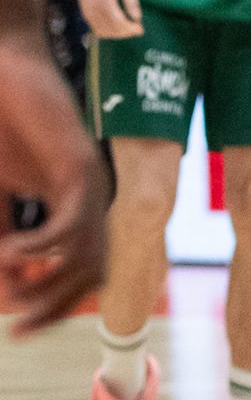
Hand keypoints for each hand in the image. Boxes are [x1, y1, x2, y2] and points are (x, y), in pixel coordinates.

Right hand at [0, 44, 108, 335]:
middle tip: (18, 325)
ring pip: (89, 256)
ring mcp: (90, 184)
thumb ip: (2, 236)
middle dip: (56, 307)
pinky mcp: (80, 166)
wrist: (9, 69)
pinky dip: (45, 247)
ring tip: (13, 292)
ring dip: (51, 284)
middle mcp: (90, 201)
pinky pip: (73, 222)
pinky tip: (12, 251)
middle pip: (93, 274)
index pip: (80, 274)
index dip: (54, 308)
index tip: (17, 330)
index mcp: (72, 209)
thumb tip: (9, 288)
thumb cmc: (3, 127)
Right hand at [70, 0, 142, 37]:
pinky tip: (118, 26)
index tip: (141, 30)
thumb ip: (131, 0)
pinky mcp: (85, 13)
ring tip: (129, 27)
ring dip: (117, 34)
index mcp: (105, 0)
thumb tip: (137, 18)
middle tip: (137, 29)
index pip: (119, 23)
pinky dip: (108, 31)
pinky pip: (96, 29)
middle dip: (126, 33)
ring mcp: (87, 12)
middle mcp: (94, 9)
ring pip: (103, 33)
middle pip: (111, 30)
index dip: (131, 29)